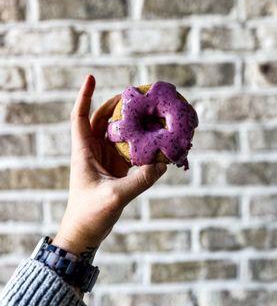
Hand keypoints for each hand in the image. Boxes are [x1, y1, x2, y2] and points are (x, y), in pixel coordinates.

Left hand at [52, 75, 166, 260]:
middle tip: (137, 93)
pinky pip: (128, 148)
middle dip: (117, 104)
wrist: (84, 233)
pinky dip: (139, 140)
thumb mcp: (115, 197)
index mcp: (83, 151)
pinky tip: (154, 137)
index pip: (80, 116)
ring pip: (117, 132)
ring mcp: (105, 158)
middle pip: (102, 118)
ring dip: (131, 121)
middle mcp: (93, 150)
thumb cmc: (90, 214)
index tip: (91, 76)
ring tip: (149, 110)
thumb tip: (162, 164)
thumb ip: (139, 181)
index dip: (84, 95)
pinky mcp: (115, 168)